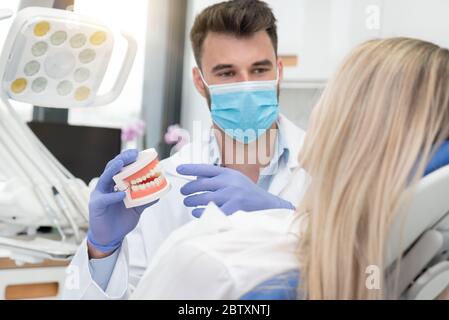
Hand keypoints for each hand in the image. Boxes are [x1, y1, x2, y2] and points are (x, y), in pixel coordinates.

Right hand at [87, 149, 157, 256]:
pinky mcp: (96, 206)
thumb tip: (159, 191)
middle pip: (111, 168)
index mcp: (115, 185)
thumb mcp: (136, 208)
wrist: (111, 238)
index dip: (127, 159)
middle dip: (121, 159)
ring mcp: (99, 195)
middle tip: (132, 154)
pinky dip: (113, 196)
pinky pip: (104, 199)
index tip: (138, 153)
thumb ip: (145, 199)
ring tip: (122, 164)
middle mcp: (106, 187)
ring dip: (113, 170)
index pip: (120, 167)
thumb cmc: (121, 220)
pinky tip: (122, 194)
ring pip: (104, 178)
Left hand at [177, 164, 294, 217]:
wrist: (269, 206)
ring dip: (192, 202)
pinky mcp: (234, 208)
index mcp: (228, 173)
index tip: (178, 169)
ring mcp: (231, 195)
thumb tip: (197, 178)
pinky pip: (211, 211)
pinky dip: (200, 213)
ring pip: (203, 198)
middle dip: (188, 189)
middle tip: (184, 193)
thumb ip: (219, 178)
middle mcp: (229, 182)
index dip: (190, 168)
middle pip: (200, 184)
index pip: (205, 168)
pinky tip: (197, 213)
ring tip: (188, 203)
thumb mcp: (236, 180)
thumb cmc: (249, 194)